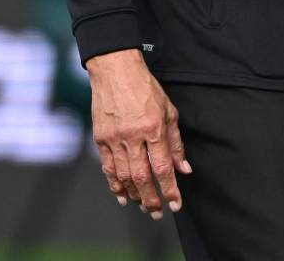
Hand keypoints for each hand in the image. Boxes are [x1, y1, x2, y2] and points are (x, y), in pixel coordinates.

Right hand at [87, 48, 190, 218]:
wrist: (116, 71)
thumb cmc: (145, 88)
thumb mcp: (168, 110)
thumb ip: (175, 141)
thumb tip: (183, 168)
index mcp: (152, 127)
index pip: (162, 166)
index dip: (170, 189)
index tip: (175, 203)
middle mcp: (132, 136)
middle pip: (142, 177)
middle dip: (151, 200)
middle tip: (158, 213)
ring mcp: (114, 138)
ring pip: (124, 177)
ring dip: (135, 196)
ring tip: (144, 206)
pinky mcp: (100, 139)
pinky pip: (108, 168)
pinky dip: (115, 185)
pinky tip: (123, 196)